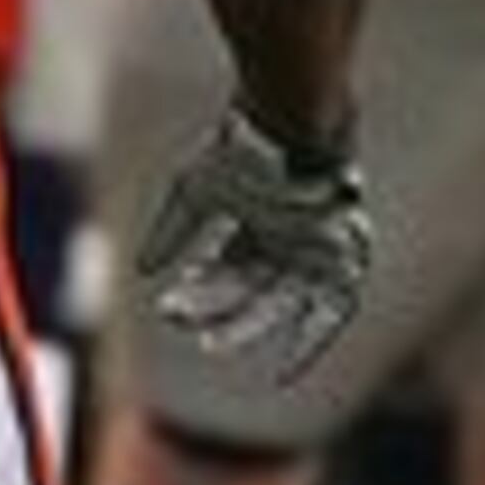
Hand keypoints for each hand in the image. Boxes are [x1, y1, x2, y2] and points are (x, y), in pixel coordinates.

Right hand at [135, 105, 373, 383]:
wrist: (292, 117)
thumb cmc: (243, 147)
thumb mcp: (195, 191)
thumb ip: (172, 233)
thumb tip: (143, 271)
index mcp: (260, 222)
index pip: (230, 269)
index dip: (201, 292)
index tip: (169, 309)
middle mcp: (290, 239)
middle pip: (256, 290)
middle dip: (221, 313)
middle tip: (192, 334)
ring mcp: (316, 248)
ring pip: (283, 302)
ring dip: (246, 324)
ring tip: (212, 340)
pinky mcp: (341, 256)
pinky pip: (331, 310)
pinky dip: (310, 340)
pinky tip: (287, 367)